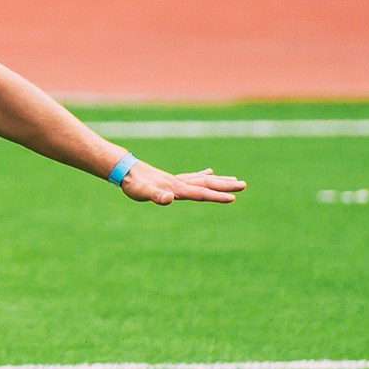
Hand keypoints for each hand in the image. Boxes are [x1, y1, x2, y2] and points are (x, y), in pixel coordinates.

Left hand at [120, 163, 246, 205]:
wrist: (124, 169)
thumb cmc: (133, 184)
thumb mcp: (142, 192)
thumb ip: (156, 196)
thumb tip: (168, 198)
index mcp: (177, 188)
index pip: (201, 193)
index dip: (216, 196)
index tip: (233, 198)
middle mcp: (180, 183)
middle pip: (207, 184)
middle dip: (225, 186)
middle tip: (244, 185)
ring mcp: (177, 180)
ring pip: (203, 179)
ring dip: (219, 180)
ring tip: (235, 180)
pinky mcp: (172, 179)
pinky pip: (192, 177)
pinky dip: (203, 175)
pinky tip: (210, 171)